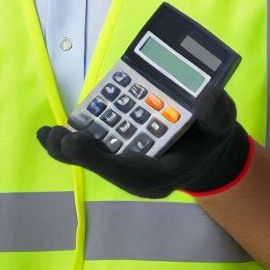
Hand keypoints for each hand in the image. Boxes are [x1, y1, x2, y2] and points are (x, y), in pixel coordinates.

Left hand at [37, 86, 251, 198]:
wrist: (203, 147)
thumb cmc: (209, 134)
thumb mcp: (221, 122)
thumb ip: (215, 112)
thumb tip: (206, 95)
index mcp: (165, 173)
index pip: (133, 173)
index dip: (102, 159)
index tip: (76, 142)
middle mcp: (141, 174)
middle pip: (107, 168)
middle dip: (81, 155)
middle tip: (59, 137)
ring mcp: (127, 164)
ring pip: (94, 161)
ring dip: (69, 149)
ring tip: (48, 134)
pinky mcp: (117, 153)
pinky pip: (92, 150)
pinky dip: (71, 142)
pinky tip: (52, 132)